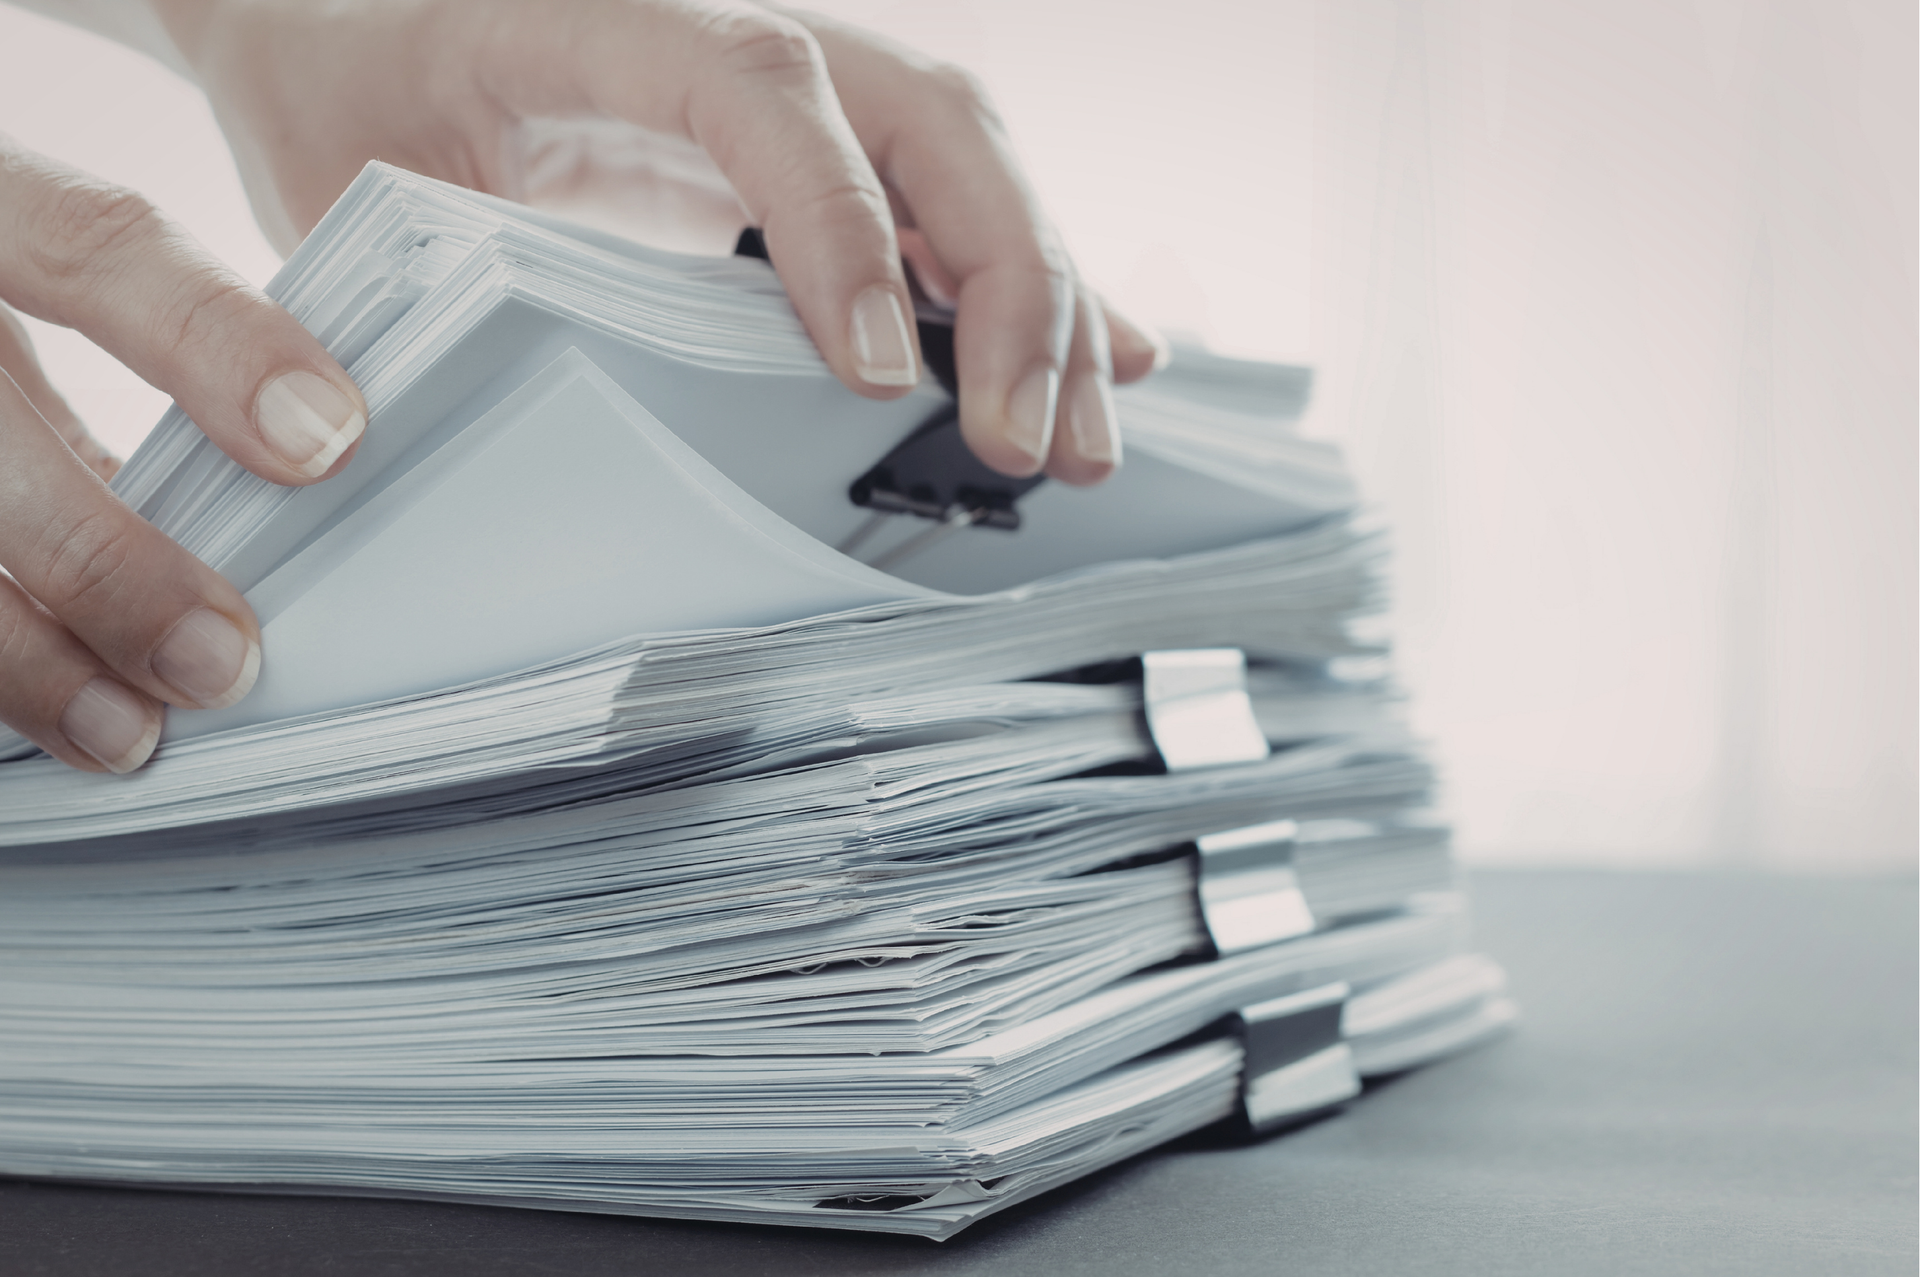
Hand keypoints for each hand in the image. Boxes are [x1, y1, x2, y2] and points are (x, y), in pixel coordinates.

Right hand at [0, 138, 367, 772]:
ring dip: (23, 659)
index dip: (212, 342)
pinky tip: (47, 724)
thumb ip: (144, 330)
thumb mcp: (29, 251)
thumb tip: (307, 464)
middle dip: (105, 565)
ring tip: (129, 735)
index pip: (93, 241)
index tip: (329, 438)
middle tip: (220, 663)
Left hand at [158, 0, 1165, 484]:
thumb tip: (410, 434)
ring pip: (971, 166)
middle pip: (928, 118)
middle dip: (1005, 284)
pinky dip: (1031, 290)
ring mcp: (798, 91)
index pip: (764, 90)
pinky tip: (1107, 361)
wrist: (349, 13)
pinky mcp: (821, 153)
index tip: (872, 376)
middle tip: (1025, 442)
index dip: (840, 224)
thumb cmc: (342, 91)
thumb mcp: (342, 180)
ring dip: (1046, 305)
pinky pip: (955, 204)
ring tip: (1083, 444)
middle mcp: (739, 37)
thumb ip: (402, 278)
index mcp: (612, 21)